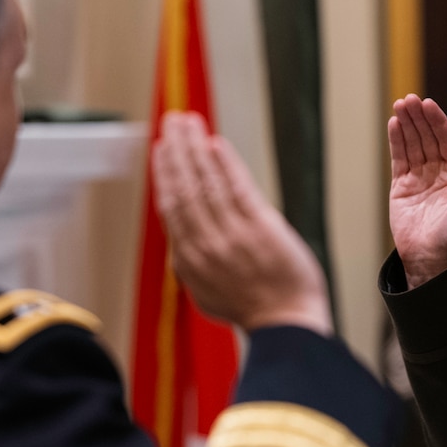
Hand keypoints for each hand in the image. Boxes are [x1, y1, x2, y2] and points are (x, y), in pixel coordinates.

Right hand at [152, 112, 331, 336]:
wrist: (286, 325)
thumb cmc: (252, 308)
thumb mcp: (206, 291)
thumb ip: (192, 261)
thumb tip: (183, 236)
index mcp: (188, 260)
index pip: (170, 206)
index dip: (164, 174)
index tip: (160, 150)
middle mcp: (204, 244)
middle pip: (183, 187)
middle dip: (175, 151)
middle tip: (171, 122)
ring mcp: (231, 235)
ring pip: (205, 183)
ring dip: (194, 148)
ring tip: (189, 123)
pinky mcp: (260, 228)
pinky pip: (236, 187)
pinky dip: (224, 164)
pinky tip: (216, 144)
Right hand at [387, 95, 446, 287]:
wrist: (430, 255)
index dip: (438, 121)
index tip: (429, 104)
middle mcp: (439, 170)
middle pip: (428, 137)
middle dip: (420, 117)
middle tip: (410, 99)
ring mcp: (419, 176)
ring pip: (413, 143)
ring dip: (407, 123)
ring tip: (401, 104)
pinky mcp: (402, 184)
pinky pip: (399, 158)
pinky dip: (396, 140)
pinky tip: (394, 123)